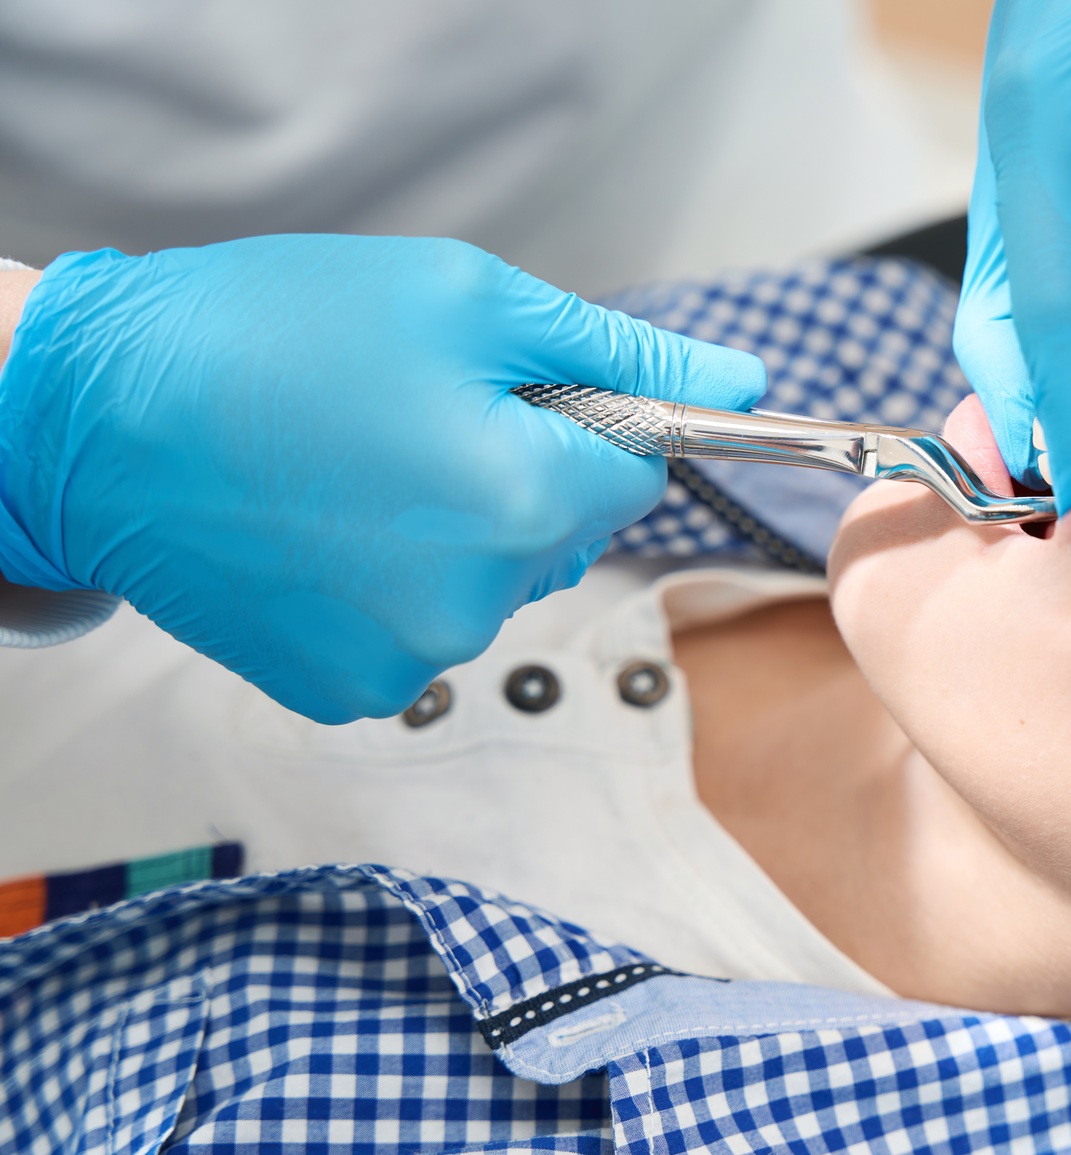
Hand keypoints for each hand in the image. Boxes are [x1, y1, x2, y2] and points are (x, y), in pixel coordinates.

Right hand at [0, 235, 763, 721]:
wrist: (83, 418)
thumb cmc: (266, 335)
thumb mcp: (464, 301)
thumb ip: (622, 356)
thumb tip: (741, 386)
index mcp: (523, 501)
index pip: (635, 468)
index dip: (582, 419)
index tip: (513, 390)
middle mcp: (479, 604)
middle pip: (565, 534)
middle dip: (520, 474)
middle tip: (410, 415)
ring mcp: (409, 660)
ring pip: (494, 585)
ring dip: (454, 531)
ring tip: (349, 468)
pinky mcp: (346, 691)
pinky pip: (422, 632)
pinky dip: (391, 584)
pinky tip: (321, 530)